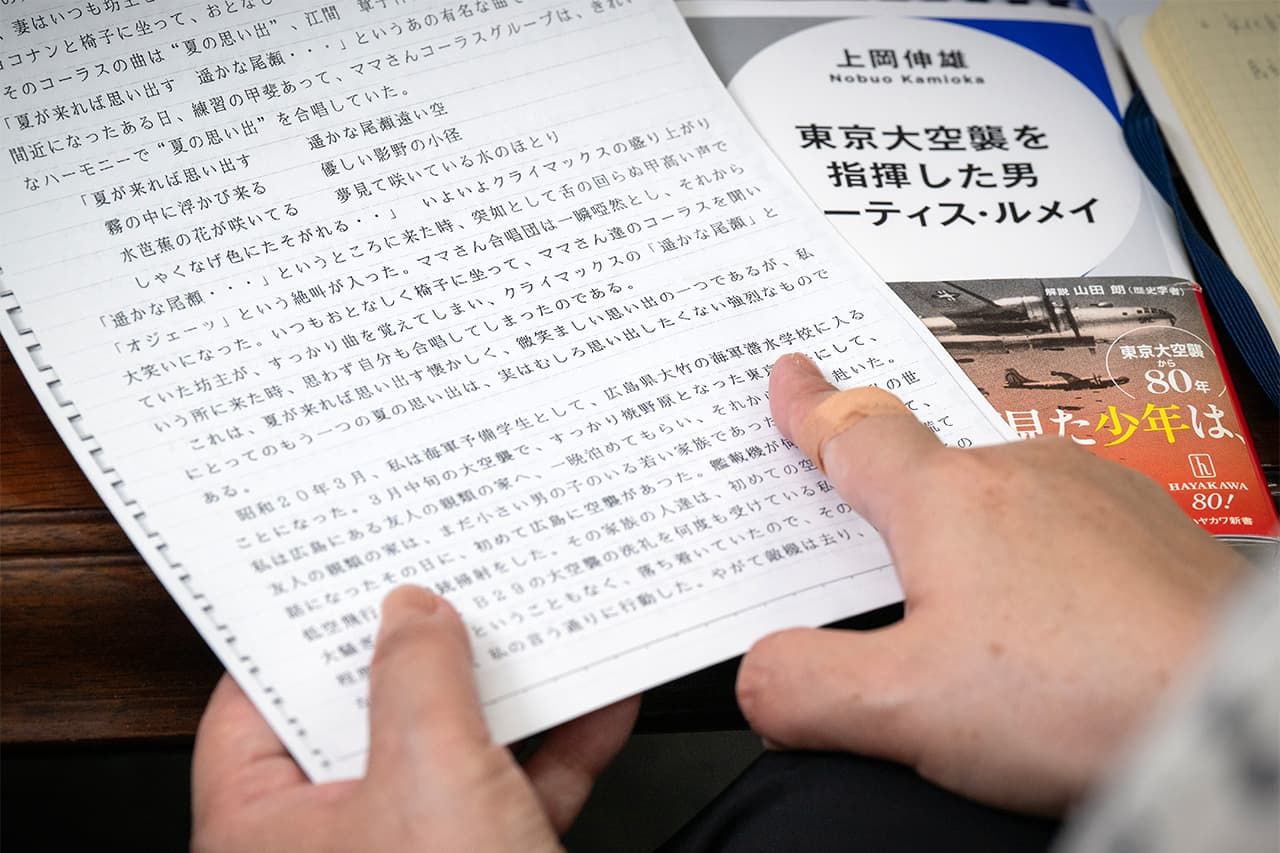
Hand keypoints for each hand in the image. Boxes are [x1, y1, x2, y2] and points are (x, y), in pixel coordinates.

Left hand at [192, 586, 638, 851]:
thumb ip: (419, 680)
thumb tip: (411, 612)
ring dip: (506, 698)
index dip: (298, 631)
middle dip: (426, 655)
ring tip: (541, 628)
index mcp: (265, 831)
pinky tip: (598, 707)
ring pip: (449, 758)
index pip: (254, 704)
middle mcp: (328, 850)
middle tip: (454, 582)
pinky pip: (512, 799)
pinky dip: (556, 755)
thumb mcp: (432, 780)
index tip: (344, 573)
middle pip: (364, 721)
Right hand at [735, 354, 1243, 814]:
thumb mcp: (906, 708)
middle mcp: (1019, 473)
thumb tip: (759, 675)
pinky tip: (1057, 624)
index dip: (810, 408)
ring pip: (999, 499)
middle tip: (878, 559)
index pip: (853, 431)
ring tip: (977, 621)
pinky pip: (1065, 526)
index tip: (789, 378)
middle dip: (894, 505)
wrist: (1239, 708)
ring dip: (972, 539)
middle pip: (926, 469)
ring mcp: (1095, 493)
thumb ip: (807, 684)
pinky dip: (1040, 562)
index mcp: (945, 499)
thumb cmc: (1088, 694)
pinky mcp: (1152, 529)